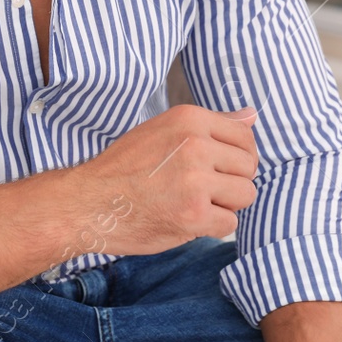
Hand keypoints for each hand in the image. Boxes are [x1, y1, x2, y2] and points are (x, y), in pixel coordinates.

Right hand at [64, 102, 259, 255]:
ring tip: (194, 203)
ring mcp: (195, 181)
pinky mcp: (194, 215)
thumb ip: (211, 124)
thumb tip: (253, 115)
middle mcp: (195, 145)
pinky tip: (185, 219)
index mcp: (189, 119)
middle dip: (231, 181)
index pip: (244, 135)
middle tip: (200, 189)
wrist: (88, 203)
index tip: (215, 167)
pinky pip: (230, 223)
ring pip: (245, 194)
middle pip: (248, 166)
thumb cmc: (124, 168)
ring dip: (225, 205)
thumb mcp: (164, 131)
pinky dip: (211, 227)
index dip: (235, 156)